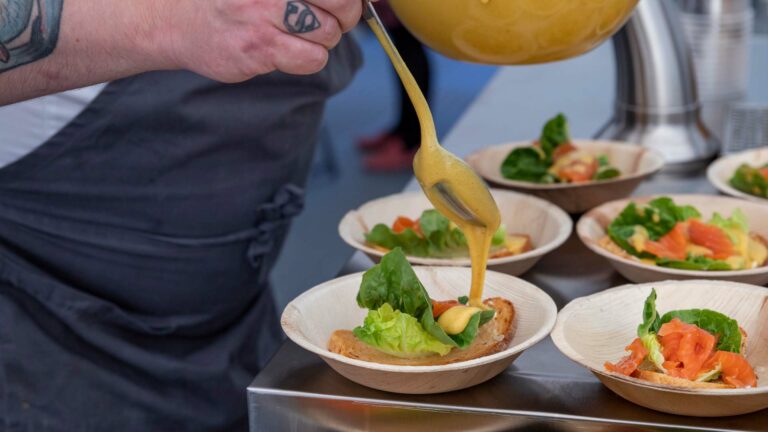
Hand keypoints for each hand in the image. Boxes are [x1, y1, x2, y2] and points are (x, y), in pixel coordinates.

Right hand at [158, 0, 364, 80]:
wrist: (176, 22)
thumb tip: (354, 1)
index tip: (343, 4)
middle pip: (341, 1)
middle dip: (346, 14)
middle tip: (333, 18)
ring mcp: (263, 15)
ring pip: (329, 33)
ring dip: (323, 40)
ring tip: (300, 34)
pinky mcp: (259, 48)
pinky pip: (311, 59)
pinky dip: (308, 58)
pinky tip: (287, 50)